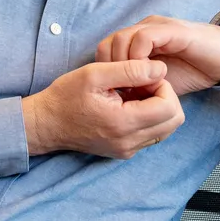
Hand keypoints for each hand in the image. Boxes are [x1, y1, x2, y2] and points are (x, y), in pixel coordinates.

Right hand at [21, 59, 184, 158]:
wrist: (45, 124)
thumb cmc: (66, 96)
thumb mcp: (95, 74)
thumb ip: (131, 69)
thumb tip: (160, 69)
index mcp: (123, 123)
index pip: (169, 107)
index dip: (164, 86)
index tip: (144, 76)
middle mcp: (129, 142)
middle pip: (174, 121)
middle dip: (166, 96)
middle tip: (144, 83)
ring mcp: (127, 150)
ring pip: (166, 129)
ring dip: (159, 107)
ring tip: (135, 93)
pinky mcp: (124, 151)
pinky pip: (152, 135)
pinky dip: (149, 117)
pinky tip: (129, 104)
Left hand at [95, 15, 219, 96]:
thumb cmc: (193, 71)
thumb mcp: (159, 82)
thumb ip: (139, 85)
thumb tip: (118, 101)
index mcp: (137, 40)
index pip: (106, 51)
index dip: (106, 73)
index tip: (115, 95)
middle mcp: (143, 29)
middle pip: (108, 44)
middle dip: (111, 71)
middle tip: (123, 92)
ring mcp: (156, 27)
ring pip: (122, 39)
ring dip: (124, 66)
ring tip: (136, 86)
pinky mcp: (171, 30)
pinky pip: (144, 39)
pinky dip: (140, 59)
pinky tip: (150, 77)